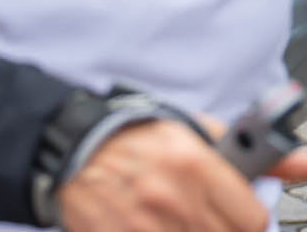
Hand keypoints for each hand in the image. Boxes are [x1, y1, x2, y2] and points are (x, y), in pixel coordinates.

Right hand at [58, 114, 306, 231]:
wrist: (71, 145)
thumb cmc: (136, 137)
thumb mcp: (196, 133)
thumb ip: (257, 153)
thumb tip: (306, 163)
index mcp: (195, 164)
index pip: (253, 219)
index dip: (244, 220)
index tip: (231, 215)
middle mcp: (174, 196)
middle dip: (216, 229)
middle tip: (197, 217)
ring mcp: (144, 223)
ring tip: (173, 219)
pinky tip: (149, 224)